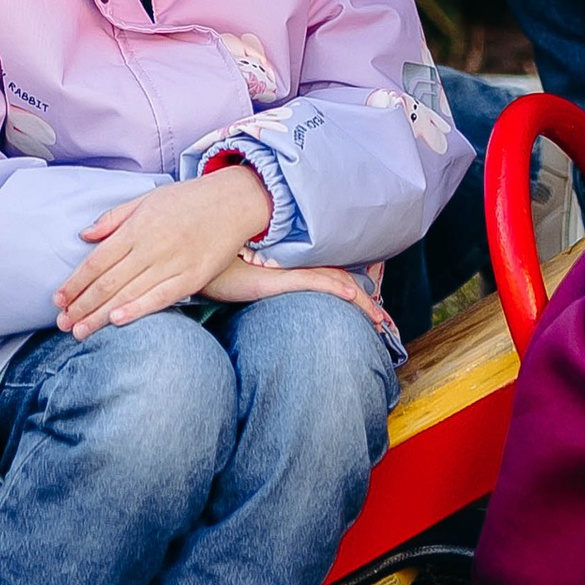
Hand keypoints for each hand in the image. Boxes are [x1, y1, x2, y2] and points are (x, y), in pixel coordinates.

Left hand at [53, 162, 273, 336]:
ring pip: (129, 293)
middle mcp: (150, 246)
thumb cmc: (187, 200)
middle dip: (82, 305)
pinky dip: (138, 309)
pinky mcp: (193, 277)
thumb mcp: (146, 199)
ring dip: (101, 315)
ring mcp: (172, 262)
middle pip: (108, 281)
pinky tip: (117, 321)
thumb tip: (84, 236)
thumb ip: (114, 219)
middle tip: (62, 324)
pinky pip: (161, 297)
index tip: (57, 299)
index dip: (75, 282)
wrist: (233, 201)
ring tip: (80, 331)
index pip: (97, 260)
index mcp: (136, 227)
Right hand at [199, 254, 396, 334]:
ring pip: (335, 282)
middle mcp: (295, 264)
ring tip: (379, 318)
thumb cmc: (221, 272)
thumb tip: (275, 295)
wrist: (201, 263)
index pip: (331, 277)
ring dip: (360, 301)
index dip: (354, 292)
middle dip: (366, 301)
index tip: (371, 310)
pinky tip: (352, 297)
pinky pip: (314, 281)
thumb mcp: (249, 284)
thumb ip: (267, 286)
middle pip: (340, 279)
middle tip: (384, 321)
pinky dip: (336, 288)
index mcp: (292, 267)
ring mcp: (289, 269)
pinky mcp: (279, 277)